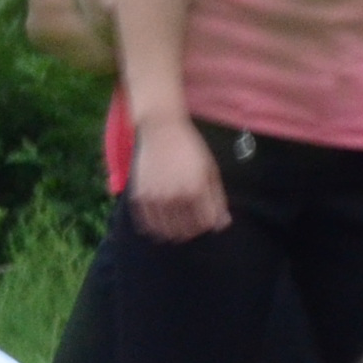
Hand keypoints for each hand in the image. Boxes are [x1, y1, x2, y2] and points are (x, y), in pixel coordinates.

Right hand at [126, 125, 227, 242]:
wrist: (161, 129)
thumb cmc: (190, 148)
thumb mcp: (210, 170)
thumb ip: (217, 198)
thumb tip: (223, 224)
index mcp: (197, 189)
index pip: (206, 223)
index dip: (208, 224)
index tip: (206, 219)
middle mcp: (176, 196)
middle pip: (186, 230)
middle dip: (192, 231)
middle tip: (190, 224)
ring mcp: (156, 197)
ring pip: (166, 231)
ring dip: (173, 233)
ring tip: (175, 228)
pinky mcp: (140, 195)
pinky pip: (146, 223)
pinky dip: (153, 228)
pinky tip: (158, 224)